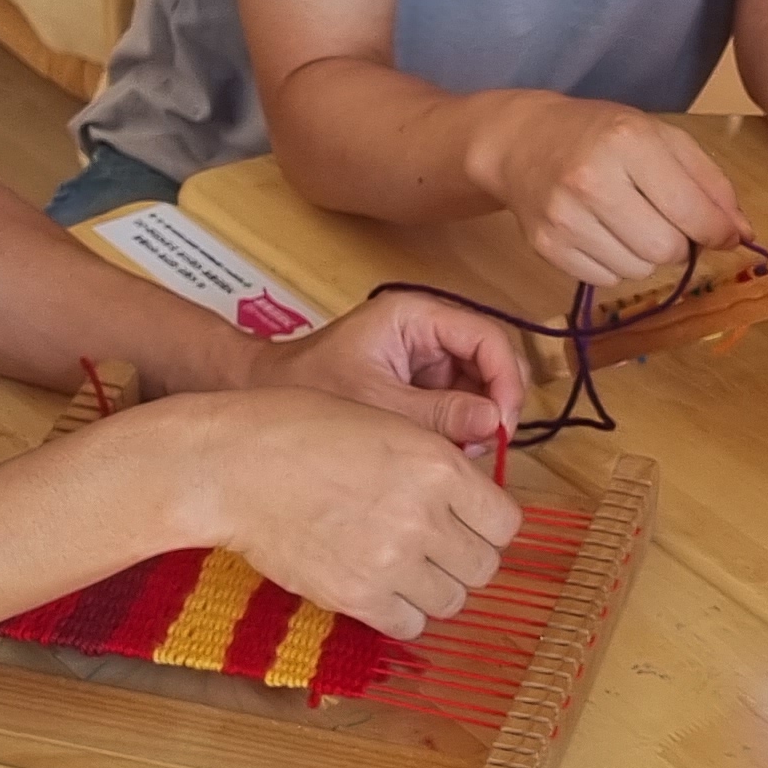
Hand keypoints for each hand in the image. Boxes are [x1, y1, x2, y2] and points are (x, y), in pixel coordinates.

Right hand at [172, 391, 520, 640]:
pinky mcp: (356, 597)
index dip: (488, 526)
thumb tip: (471, 509)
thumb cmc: (301, 431)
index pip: (507, 523)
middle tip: (433, 548)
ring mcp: (391, 561)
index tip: (467, 524)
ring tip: (403, 568)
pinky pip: (409, 626)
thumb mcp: (387, 423)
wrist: (235, 465)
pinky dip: (401, 614)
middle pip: (484, 567)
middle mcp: (424, 516)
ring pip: (452, 602)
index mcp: (438, 465)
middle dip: (464, 560)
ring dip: (434, 589)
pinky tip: (380, 589)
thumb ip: (436, 465)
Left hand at [249, 291, 524, 454]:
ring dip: (477, 421)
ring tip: (457, 452)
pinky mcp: (419, 384)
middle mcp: (427, 330)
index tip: (504, 424)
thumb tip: (496, 425)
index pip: (487, 336)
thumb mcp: (376, 403)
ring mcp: (424, 357)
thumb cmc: (307, 387)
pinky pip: (457, 404)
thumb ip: (437, 414)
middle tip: (483, 447)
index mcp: (415, 315)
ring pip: (478, 386)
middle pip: (489, 361)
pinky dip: (458, 430)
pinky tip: (441, 452)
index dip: (506, 379)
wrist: (261, 396)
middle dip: (493, 405)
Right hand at [477, 98, 751, 287]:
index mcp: (628, 142)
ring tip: (629, 222)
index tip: (723, 234)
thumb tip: (742, 234)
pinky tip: (603, 233)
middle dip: (679, 244)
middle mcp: (592, 181)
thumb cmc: (600, 135)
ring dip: (646, 255)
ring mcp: (565, 217)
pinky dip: (616, 264)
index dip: (718, 231)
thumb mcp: (660, 138)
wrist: (522, 141)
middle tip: (665, 221)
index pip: (692, 211)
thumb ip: (708, 182)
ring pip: (638, 271)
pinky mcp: (546, 246)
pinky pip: (607, 279)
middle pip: (666, 250)